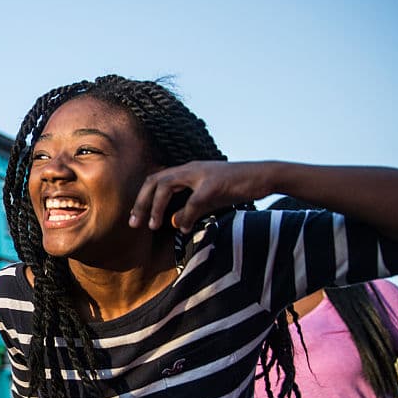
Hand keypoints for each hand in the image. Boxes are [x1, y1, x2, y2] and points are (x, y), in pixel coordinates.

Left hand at [129, 161, 274, 232]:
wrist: (264, 175)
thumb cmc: (235, 187)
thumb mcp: (208, 200)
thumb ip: (190, 210)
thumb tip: (172, 223)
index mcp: (186, 171)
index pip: (155, 181)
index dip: (141, 199)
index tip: (134, 219)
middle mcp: (190, 168)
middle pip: (154, 180)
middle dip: (140, 202)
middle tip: (134, 224)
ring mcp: (201, 174)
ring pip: (167, 185)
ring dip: (156, 206)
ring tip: (152, 226)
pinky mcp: (215, 183)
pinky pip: (194, 201)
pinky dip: (186, 216)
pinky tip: (184, 228)